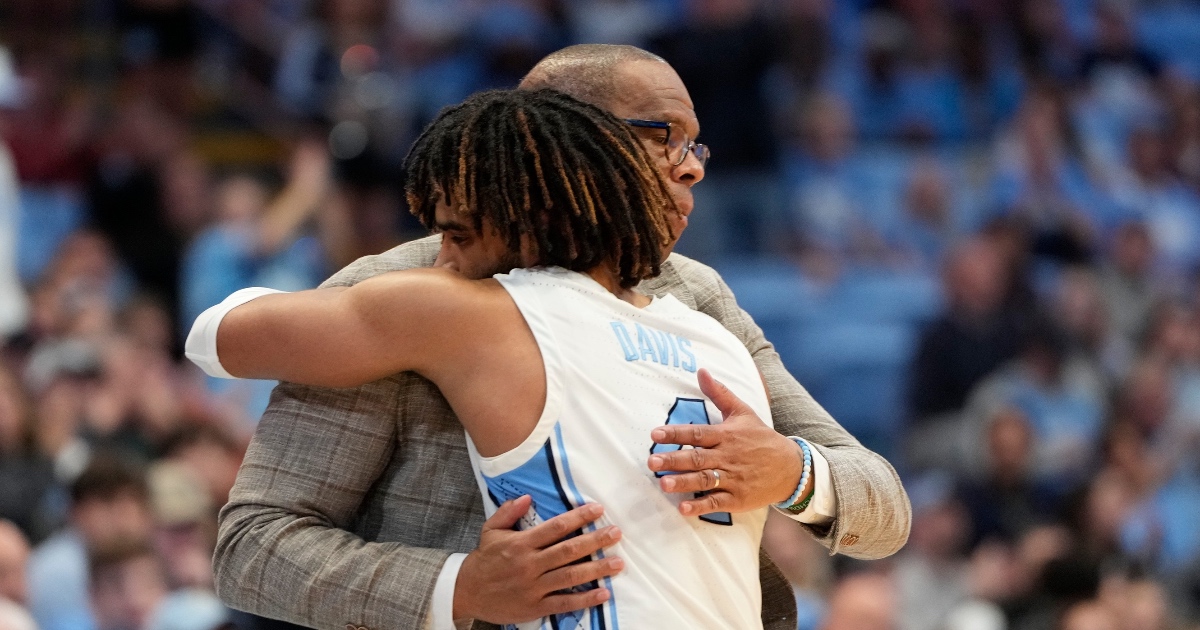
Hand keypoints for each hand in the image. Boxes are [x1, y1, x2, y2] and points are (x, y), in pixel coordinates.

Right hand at [453, 496, 623, 623]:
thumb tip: (528, 497)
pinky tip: (603, 593)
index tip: (598, 510)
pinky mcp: (535, 606)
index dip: (579, 517)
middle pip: (569, 550)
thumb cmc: (484, 559)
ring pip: (570, 575)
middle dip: (595, 541)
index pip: (556, 527)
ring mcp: (533, 586)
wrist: (466, 591)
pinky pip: (564, 602)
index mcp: (521, 543)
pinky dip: (585, 599)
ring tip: (618, 562)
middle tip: (616, 533)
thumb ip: (509, 512)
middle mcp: (530, 564)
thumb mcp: (491, 530)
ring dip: (597, 569)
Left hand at [647, 369, 806, 515]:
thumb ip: (719, 393)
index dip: (675, 434)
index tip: (655, 434)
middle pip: (697, 458)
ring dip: (683, 483)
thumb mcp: (743, 412)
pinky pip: (717, 502)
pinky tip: (683, 508)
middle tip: (651, 462)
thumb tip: (700, 370)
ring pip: (705, 480)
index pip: (697, 433)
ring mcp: (733, 479)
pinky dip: (700, 506)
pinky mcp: (738, 499)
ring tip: (663, 484)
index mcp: (726, 435)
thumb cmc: (762, 438)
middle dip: (673, 460)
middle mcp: (728, 457)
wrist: (792, 467)